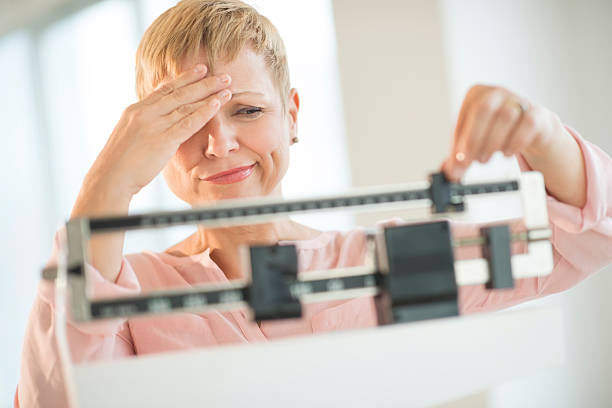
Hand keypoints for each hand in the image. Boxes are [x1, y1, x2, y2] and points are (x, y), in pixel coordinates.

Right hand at [90, 64, 232, 195]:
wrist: (109, 177)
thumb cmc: (119, 164)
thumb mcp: (130, 137)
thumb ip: (145, 127)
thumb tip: (157, 126)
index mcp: (136, 110)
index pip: (164, 89)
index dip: (184, 78)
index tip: (200, 69)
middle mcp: (145, 112)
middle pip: (179, 92)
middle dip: (202, 81)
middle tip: (222, 74)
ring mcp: (154, 124)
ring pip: (186, 104)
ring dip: (209, 93)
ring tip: (227, 84)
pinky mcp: (163, 139)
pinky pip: (188, 122)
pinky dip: (205, 111)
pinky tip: (218, 104)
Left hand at [442, 84, 562, 180]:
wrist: (530, 126)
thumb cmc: (495, 129)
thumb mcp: (474, 138)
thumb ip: (460, 155)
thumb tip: (450, 172)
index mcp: (476, 94)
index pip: (464, 116)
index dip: (459, 140)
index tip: (458, 160)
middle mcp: (496, 93)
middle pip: (483, 110)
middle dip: (474, 139)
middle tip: (471, 161)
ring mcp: (518, 100)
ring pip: (505, 117)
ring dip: (493, 143)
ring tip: (485, 159)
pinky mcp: (536, 113)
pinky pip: (527, 125)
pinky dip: (515, 142)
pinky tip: (506, 153)